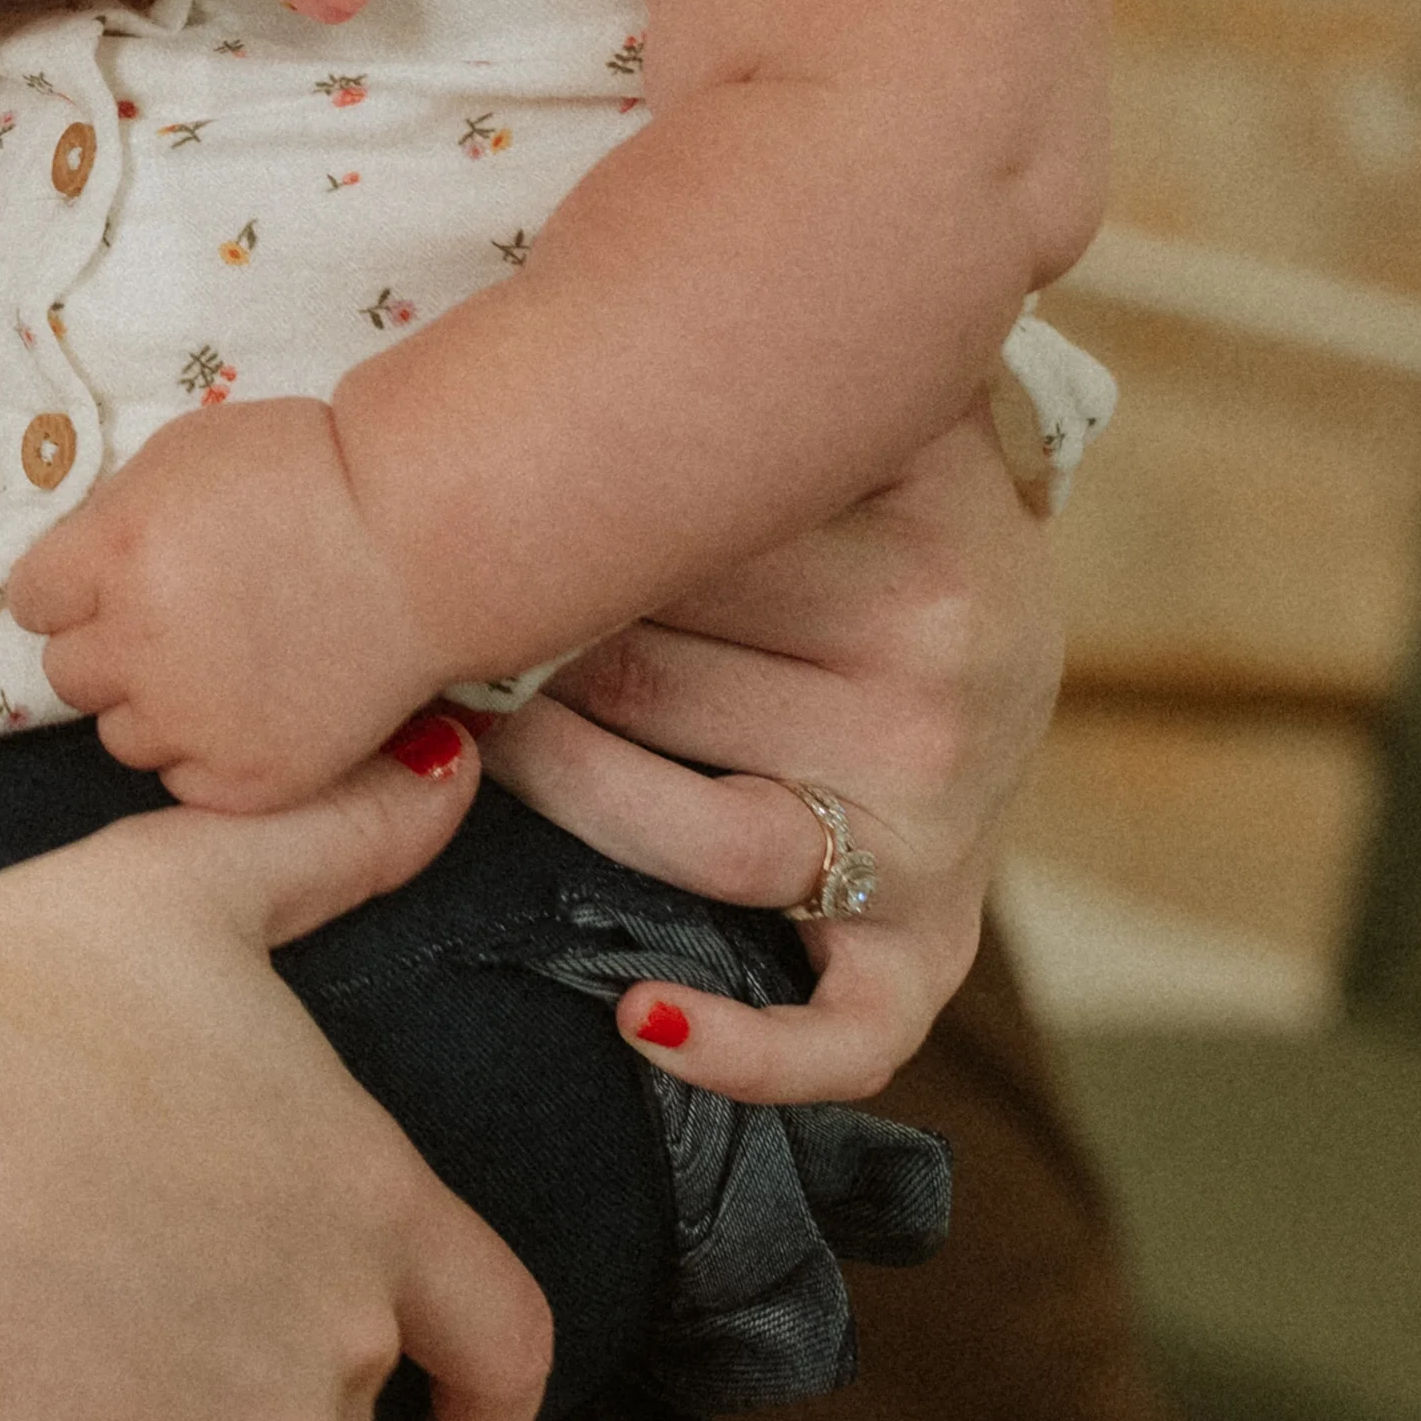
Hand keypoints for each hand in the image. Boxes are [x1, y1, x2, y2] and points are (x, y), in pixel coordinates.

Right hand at [0, 729, 550, 1420]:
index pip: (504, 1334)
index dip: (496, 1401)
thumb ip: (331, 840)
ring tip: (57, 1357)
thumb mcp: (174, 886)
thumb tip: (451, 771)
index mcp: (373, 1199)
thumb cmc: (0, 1009)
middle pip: (342, 1411)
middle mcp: (350, 1347)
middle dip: (259, 1381)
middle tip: (130, 1315)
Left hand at [4, 395, 447, 808]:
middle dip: (110, 644)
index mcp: (114, 553)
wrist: (423, 539)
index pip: (30, 598)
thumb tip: (77, 567)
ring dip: (154, 703)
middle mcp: (139, 644)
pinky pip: (184, 779)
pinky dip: (208, 750)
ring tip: (220, 664)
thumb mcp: (182, 458)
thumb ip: (114, 520)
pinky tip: (252, 704)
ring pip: (121, 734)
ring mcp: (193, 720)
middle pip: (68, 671)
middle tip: (176, 620)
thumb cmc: (310, 473)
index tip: (112, 579)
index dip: (73, 586)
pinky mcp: (247, 778)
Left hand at [479, 396, 1059, 1106]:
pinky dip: (747, 1047)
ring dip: (568, 791)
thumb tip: (496, 392)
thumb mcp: (812, 392)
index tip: (444, 517)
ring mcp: (947, 811)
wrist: (976, 584)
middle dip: (527, 652)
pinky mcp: (941, 927)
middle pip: (649, 675)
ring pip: (697, 834)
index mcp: (923, 504)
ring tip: (492, 737)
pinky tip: (641, 1018)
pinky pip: (849, 1025)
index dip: (530, 530)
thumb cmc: (829, 477)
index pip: (661, 529)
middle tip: (444, 629)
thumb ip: (705, 372)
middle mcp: (950, 664)